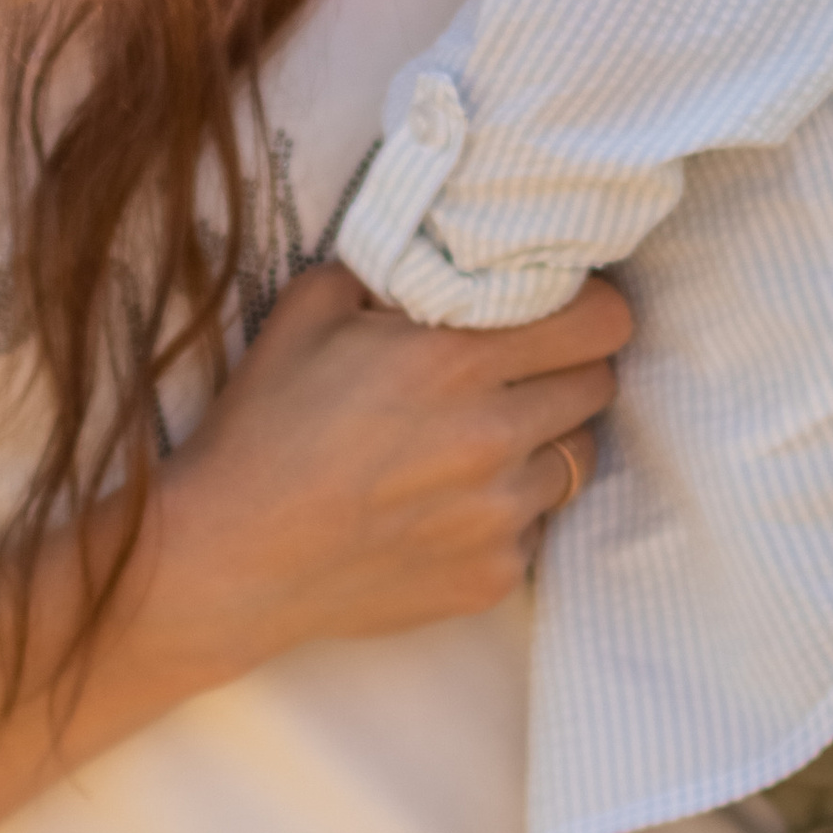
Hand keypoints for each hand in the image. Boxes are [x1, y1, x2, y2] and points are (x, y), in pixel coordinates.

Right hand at [158, 260, 625, 669]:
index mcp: (457, 360)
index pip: (602, 323)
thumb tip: (443, 256)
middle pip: (600, 386)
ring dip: (544, 442)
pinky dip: (508, 510)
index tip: (566, 310)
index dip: (591, 309)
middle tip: (518, 372)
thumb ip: (392, 269)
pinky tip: (447, 503)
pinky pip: (537, 526)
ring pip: (578, 459)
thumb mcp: (309, 310)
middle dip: (567, 369)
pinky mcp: (494, 576)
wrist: (230, 558)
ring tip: (480, 442)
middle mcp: (495, 438)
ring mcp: (500, 516)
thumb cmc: (262, 427)